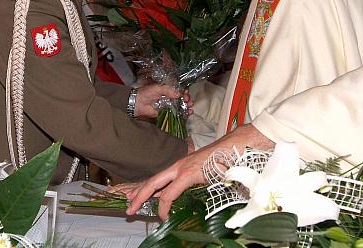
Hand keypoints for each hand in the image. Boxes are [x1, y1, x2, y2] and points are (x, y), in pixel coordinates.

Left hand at [125, 124, 273, 219]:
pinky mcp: (188, 174)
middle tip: (128, 206)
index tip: (135, 198)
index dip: (145, 189)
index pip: (157, 179)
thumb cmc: (223, 160)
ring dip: (143, 198)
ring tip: (133, 209)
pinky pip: (170, 193)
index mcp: (180, 166)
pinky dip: (164, 205)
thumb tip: (184, 194)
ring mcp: (181, 168)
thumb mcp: (204, 173)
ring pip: (155, 185)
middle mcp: (177, 166)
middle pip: (151, 181)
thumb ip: (192, 182)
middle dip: (137, 194)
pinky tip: (164, 214)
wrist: (235, 147)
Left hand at [134, 84, 192, 118]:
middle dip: (187, 100)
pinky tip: (188, 113)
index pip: (179, 90)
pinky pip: (176, 114)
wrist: (137, 103)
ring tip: (190, 107)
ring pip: (181, 106)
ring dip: (187, 106)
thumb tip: (179, 94)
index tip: (186, 94)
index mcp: (167, 90)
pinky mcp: (167, 113)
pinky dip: (183, 114)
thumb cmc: (146, 93)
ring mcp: (168, 106)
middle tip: (188, 101)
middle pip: (182, 99)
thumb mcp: (158, 88)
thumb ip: (168, 90)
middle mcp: (169, 97)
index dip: (184, 92)